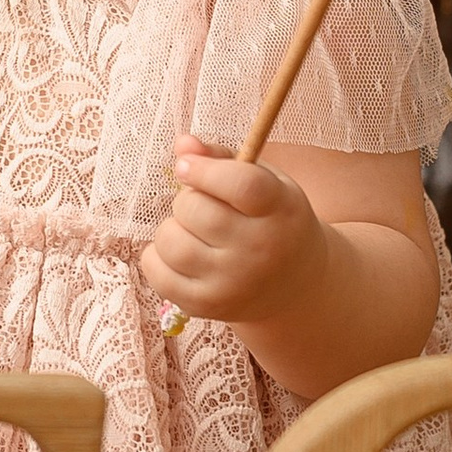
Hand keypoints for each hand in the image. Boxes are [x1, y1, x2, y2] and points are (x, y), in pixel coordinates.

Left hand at [138, 141, 327, 330]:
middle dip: (189, 199)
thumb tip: (182, 145)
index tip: (185, 166)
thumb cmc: (272, 220)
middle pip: (197, 210)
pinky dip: (156, 255)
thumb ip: (221, 157)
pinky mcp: (208, 307)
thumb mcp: (264, 182)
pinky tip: (180, 252)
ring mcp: (233, 283)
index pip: (241, 185)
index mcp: (280, 210)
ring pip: (172, 241)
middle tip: (204, 206)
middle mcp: (260, 250)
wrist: (295, 286)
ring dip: (172, 227)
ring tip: (193, 231)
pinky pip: (157, 272)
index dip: (204, 170)